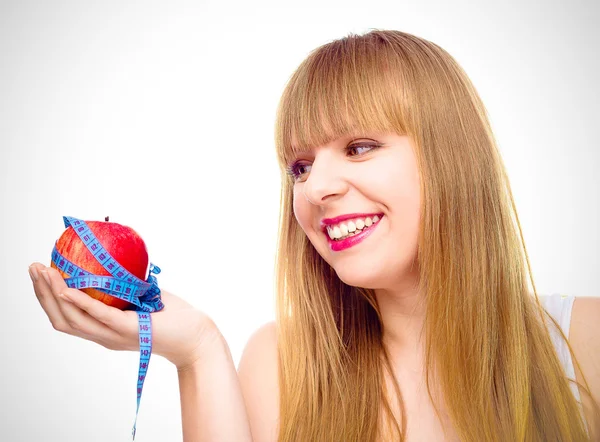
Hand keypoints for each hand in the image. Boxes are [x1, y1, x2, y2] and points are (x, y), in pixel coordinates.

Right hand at [29, 262, 219, 370]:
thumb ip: (127, 284)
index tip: (40, 274)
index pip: (66, 317)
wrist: (197, 337)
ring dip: (53, 293)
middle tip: (34, 267)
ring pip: (73, 318)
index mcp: (104, 330)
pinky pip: (98, 315)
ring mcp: (114, 335)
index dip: (48, 298)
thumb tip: (115, 257)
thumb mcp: (144, 297)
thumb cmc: (174, 317)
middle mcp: (103, 336)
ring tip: (43, 271)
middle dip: (42, 293)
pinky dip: (80, 301)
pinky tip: (67, 287)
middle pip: (61, 318)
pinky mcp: (127, 329)